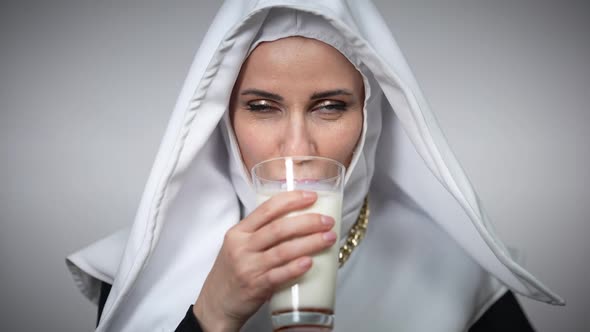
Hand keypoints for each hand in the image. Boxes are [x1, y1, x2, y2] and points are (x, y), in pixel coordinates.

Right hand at [193, 190, 335, 331]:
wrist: (216, 305)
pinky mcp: (255, 286)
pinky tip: (310, 262)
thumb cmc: (231, 273)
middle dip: (308, 222)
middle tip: (327, 221)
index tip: (312, 197)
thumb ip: (260, 233)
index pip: (267, 209)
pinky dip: (295, 267)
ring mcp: (248, 267)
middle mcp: (242, 247)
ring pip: (283, 250)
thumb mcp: (237, 246)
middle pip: (279, 228)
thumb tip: (297, 221)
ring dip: (310, 242)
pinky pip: (279, 275)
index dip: (292, 200)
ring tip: (329, 238)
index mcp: (239, 232)